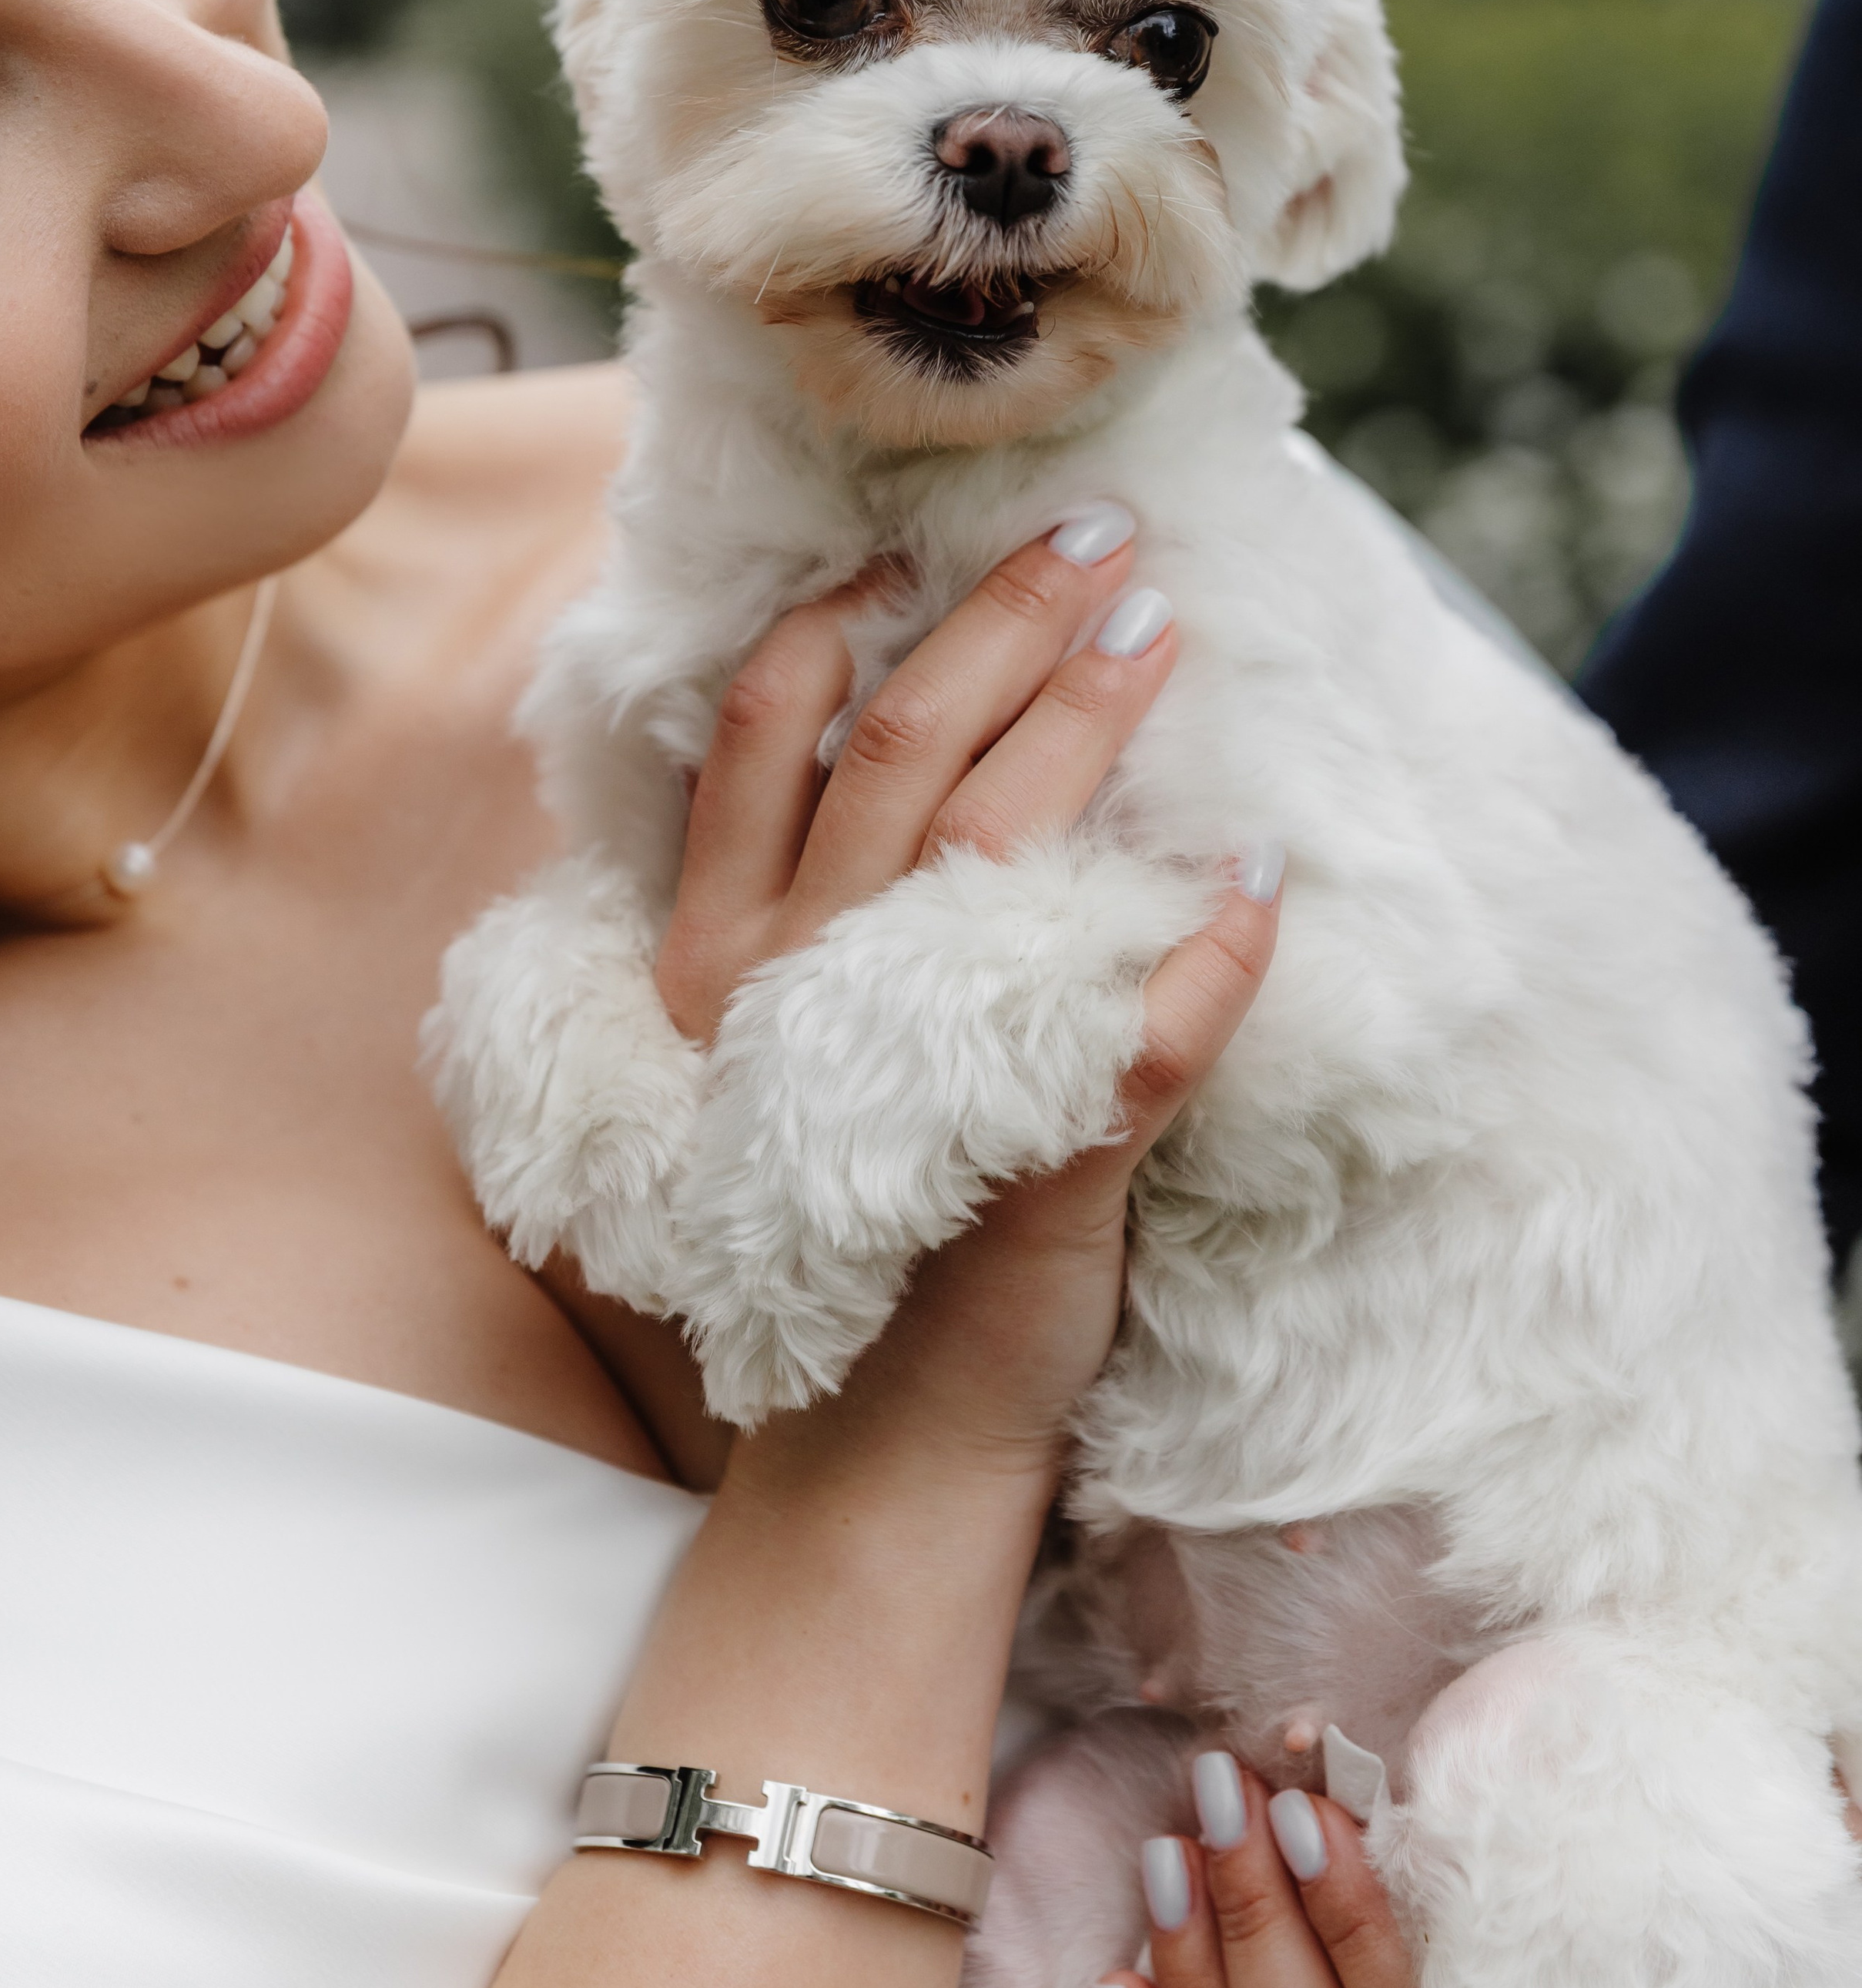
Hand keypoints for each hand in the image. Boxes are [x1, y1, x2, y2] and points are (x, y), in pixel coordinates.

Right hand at [654, 509, 1281, 1470]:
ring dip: (1087, 729)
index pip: (766, 744)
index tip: (910, 550)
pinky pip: (1134, 1035)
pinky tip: (1261, 874)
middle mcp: (791, 991)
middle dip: (999, 628)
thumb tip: (895, 761)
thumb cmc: (830, 1226)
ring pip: (993, 852)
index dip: (837, 628)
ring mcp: (905, 1073)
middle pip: (898, 758)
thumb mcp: (774, 1059)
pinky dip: (1207, 951)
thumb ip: (805, 920)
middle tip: (1098, 533)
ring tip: (1163, 633)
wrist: (864, 1454)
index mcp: (726, 957)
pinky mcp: (1027, 1163)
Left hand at [1099, 1759, 1417, 1987]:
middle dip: (1254, 1887)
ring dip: (1187, 1943)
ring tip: (1166, 1848)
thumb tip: (1307, 1817)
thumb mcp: (1379, 1979)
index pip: (1373, 1968)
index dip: (1343, 1889)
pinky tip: (1116, 1980)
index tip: (1301, 1805)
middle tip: (1222, 1788)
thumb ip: (1356, 1924)